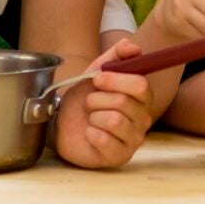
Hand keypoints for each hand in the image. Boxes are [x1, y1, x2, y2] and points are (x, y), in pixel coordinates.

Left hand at [54, 38, 153, 168]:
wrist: (62, 122)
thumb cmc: (83, 97)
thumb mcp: (96, 70)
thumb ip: (116, 55)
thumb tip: (133, 46)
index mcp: (141, 98)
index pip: (141, 85)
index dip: (115, 80)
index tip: (97, 79)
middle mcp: (142, 119)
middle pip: (123, 102)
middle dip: (97, 99)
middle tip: (90, 103)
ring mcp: (133, 140)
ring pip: (114, 121)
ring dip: (93, 116)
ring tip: (91, 118)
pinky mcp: (120, 157)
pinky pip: (104, 139)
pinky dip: (90, 133)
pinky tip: (89, 134)